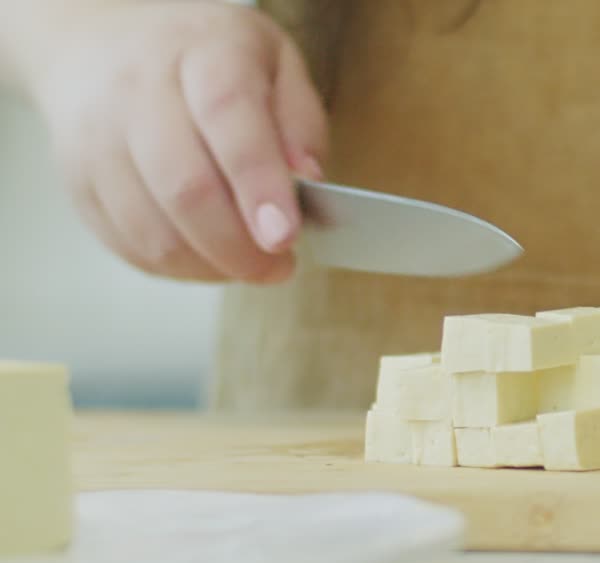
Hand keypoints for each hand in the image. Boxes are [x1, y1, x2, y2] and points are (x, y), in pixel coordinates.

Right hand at [30, 2, 326, 282]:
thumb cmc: (206, 60)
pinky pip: (126, 243)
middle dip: (239, 248)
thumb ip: (300, 119)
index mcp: (204, 52)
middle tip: (277, 268)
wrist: (104, 45)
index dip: (258, 183)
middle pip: (185, 187)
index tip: (284, 236)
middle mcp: (140, 90)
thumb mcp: (275, 62)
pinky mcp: (78, 180)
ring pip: (152, 229)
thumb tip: (309, 175)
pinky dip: (174, 267)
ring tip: (246, 265)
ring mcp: (99, 137)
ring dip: (209, 266)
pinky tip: (205, 258)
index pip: (227, 115)